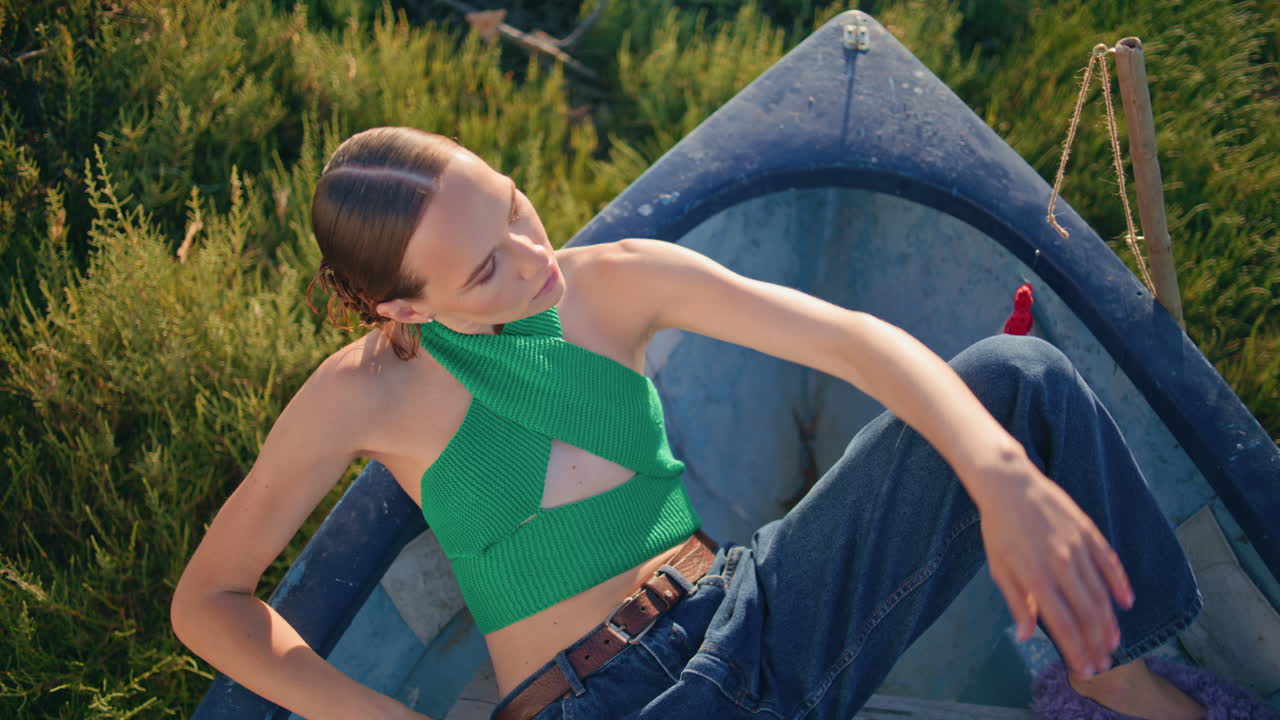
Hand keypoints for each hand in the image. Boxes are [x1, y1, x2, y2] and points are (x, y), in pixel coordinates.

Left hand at [973, 458, 1133, 677]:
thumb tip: (1027, 635)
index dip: (1076, 650)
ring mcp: (1077, 546)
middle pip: (1087, 613)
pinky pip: (1109, 562)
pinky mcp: (1088, 531)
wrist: (1009, 484)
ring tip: (1114, 642)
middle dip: (1097, 643)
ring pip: (1101, 592)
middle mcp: (1060, 564)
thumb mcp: (999, 567)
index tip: (1085, 669)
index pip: (1063, 624)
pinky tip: (1126, 602)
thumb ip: (1017, 603)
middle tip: (1104, 663)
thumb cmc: (999, 528)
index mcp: (1035, 576)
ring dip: (1109, 621)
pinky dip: (1120, 584)